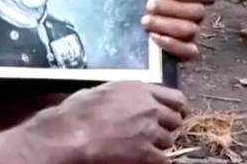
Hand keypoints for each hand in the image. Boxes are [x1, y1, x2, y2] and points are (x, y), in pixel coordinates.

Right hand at [25, 81, 184, 163]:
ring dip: (159, 144)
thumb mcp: (100, 91)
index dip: (175, 108)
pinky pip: (163, 160)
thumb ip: (122, 94)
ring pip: (170, 141)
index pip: (175, 98)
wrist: (71, 134)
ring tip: (142, 146)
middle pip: (175, 120)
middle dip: (166, 127)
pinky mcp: (147, 153)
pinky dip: (155, 160)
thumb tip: (125, 99)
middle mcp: (149, 108)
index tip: (172, 113)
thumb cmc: (77, 112)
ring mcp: (150, 131)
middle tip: (153, 133)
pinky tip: (143, 159)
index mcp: (138, 89)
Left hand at [142, 0, 224, 60]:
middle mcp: (198, 13)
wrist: (133, 1)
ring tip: (145, 20)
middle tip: (149, 4)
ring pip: (190, 31)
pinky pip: (189, 53)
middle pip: (196, 13)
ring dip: (166, 26)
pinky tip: (154, 38)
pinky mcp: (182, 49)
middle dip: (171, 9)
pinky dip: (173, 46)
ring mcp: (191, 32)